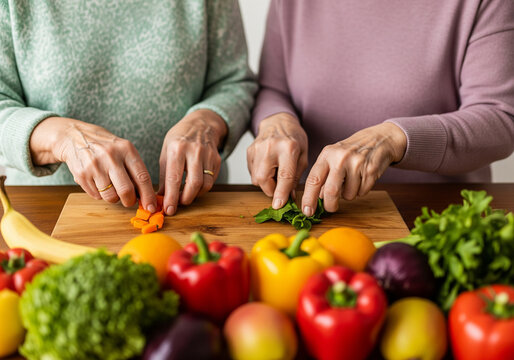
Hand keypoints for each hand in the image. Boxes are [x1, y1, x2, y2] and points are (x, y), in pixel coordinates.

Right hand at [30, 117, 156, 210]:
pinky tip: (98, 182)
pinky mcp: (81, 174)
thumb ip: (135, 170)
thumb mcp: (124, 150)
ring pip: (110, 196)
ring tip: (111, 188)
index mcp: (127, 149)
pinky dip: (100, 194)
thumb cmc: (106, 147)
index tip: (151, 207)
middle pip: (126, 190)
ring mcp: (95, 165)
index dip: (148, 195)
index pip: (142, 177)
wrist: (75, 136)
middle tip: (129, 200)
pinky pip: (96, 196)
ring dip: (114, 198)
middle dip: (130, 201)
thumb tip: (146, 196)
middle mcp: (111, 156)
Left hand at [159, 109, 226, 214]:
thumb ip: (163, 174)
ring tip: (186, 196)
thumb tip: (161, 196)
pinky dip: (202, 188)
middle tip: (178, 204)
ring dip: (195, 195)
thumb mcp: (166, 151)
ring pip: (205, 184)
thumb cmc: (179, 138)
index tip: (168, 209)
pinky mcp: (217, 160)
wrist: (201, 124)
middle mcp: (194, 151)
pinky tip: (195, 187)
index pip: (174, 178)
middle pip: (193, 183)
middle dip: (185, 199)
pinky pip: (211, 181)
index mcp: (177, 148)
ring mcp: (208, 155)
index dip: (171, 197)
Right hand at [247, 113, 307, 208]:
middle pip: (263, 179)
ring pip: (256, 178)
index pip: (284, 176)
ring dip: (266, 183)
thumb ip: (296, 177)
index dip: (281, 193)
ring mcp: (257, 148)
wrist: (279, 122)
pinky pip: (252, 172)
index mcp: (288, 148)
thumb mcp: (303, 156)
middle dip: (271, 190)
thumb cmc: (294, 139)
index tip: (279, 206)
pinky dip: (260, 175)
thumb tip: (290, 197)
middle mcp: (270, 147)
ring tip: (275, 173)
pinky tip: (268, 166)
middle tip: (279, 189)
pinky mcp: (249, 151)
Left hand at [301, 122, 406, 214]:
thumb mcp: (332, 158)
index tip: (306, 211)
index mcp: (327, 154)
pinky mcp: (371, 170)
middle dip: (330, 205)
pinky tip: (363, 178)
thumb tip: (317, 198)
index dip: (308, 198)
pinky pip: (362, 193)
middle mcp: (340, 158)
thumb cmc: (350, 152)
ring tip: (353, 180)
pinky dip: (361, 190)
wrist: (378, 139)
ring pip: (348, 195)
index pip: (313, 179)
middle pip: (331, 191)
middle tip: (331, 208)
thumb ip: (323, 176)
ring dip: (349, 194)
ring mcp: (356, 163)